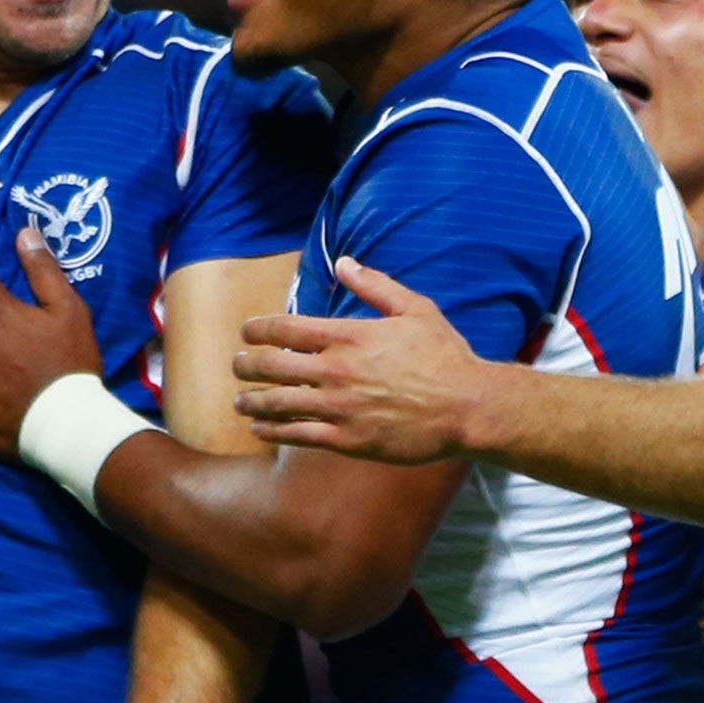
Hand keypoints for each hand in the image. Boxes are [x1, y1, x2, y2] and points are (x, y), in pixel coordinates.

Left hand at [233, 256, 488, 463]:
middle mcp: (337, 371)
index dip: (258, 330)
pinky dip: (272, 432)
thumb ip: (375, 285)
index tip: (247, 332)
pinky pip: (297, 435)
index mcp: (349, 336)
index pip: (285, 328)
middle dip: (246, 364)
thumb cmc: (444, 356)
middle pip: (271, 365)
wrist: (467, 407)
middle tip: (236, 365)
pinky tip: (260, 429)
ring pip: (277, 404)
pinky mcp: (347, 440)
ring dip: (251, 401)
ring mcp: (340, 408)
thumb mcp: (415, 308)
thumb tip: (343, 262)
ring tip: (240, 401)